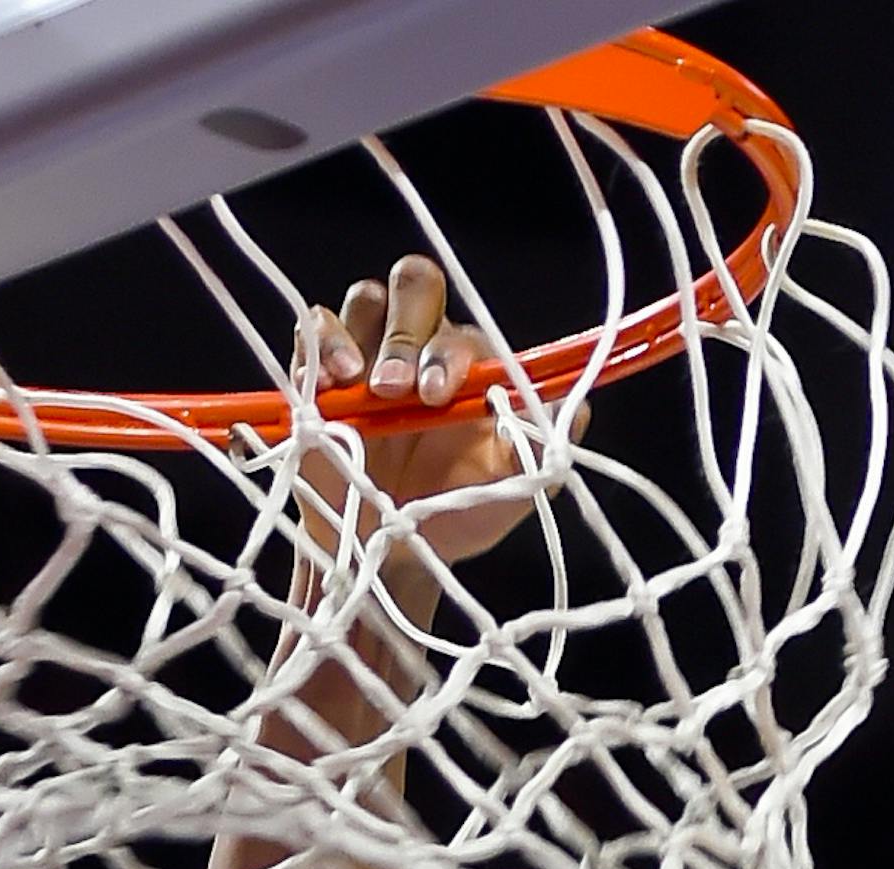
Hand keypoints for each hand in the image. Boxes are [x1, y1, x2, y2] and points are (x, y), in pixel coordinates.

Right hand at [309, 254, 578, 570]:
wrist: (395, 557)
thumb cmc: (456, 515)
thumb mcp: (510, 487)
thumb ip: (542, 441)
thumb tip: (579, 403)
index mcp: (467, 364)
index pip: (462, 325)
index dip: (450, 349)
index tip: (440, 395)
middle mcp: (419, 346)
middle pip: (415, 286)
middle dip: (409, 333)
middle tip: (401, 391)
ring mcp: (367, 356)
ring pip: (367, 299)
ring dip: (364, 334)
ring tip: (363, 386)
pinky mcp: (319, 376)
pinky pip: (314, 329)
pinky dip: (322, 343)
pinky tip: (334, 381)